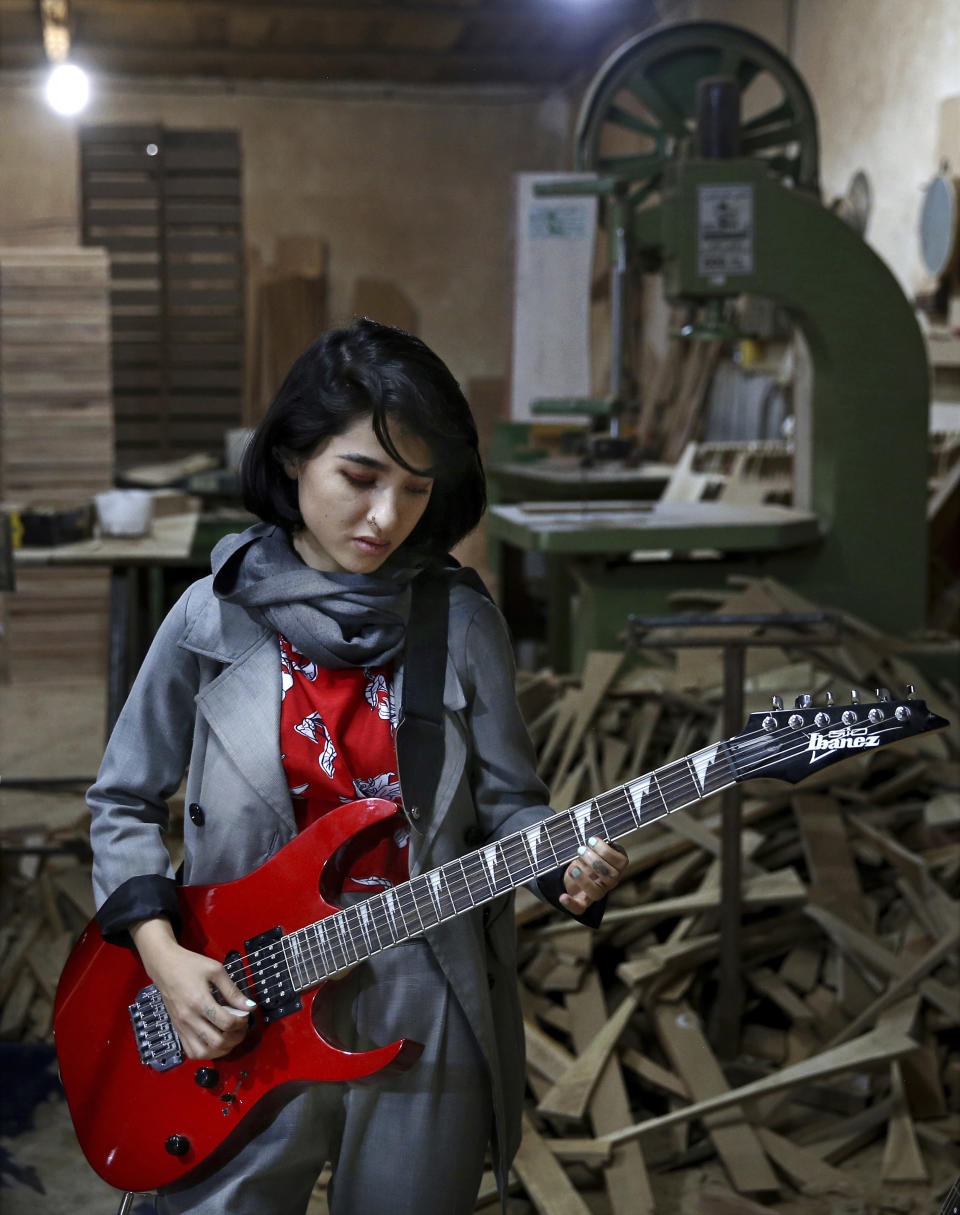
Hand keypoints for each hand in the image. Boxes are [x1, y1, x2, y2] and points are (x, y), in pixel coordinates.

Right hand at [130, 919, 255, 1059]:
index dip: (242, 1022)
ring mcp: (182, 1027)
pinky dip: (207, 1052)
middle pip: (217, 1042)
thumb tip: (249, 1006)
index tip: (246, 1014)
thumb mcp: (215, 971)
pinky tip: (215, 1041)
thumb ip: (233, 991)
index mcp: (199, 1001)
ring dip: (222, 1049)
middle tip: (241, 1027)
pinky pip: (192, 1052)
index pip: (226, 1023)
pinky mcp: (178, 1030)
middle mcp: (189, 1018)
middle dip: (236, 1037)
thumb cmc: (189, 965)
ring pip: (204, 1053)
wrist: (164, 966)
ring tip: (230, 1036)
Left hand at [560, 837, 626, 915]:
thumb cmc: (587, 854)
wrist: (575, 870)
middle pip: (611, 876)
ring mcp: (598, 892)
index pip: (621, 862)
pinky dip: (571, 904)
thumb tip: (589, 825)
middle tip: (580, 850)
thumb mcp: (592, 845)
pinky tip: (562, 897)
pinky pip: (580, 908)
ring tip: (572, 867)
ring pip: (597, 893)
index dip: (607, 851)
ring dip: (584, 879)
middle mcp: (610, 881)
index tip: (591, 840)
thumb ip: (594, 840)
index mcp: (616, 865)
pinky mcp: (583, 902)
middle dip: (595, 862)